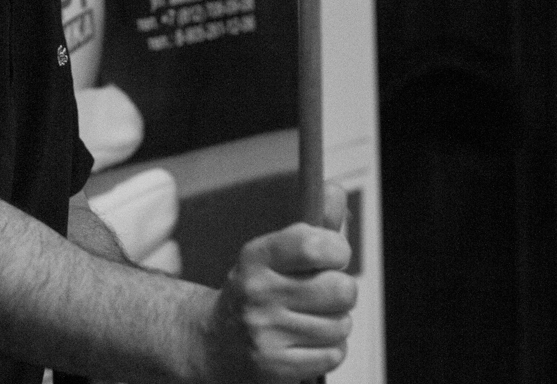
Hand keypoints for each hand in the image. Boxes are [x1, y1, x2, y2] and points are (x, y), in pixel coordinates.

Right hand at [201, 184, 356, 382]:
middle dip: (341, 292)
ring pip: (341, 325)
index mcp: (256, 257)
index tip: (335, 254)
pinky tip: (305, 342)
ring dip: (334, 324)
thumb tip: (336, 191)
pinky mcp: (274, 367)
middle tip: (323, 292)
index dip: (337, 249)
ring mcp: (264, 332)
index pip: (313, 243)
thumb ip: (313, 224)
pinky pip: (333, 355)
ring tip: (308, 320)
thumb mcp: (275, 253)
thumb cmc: (258, 291)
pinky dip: (328, 350)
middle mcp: (257, 292)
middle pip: (340, 289)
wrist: (215, 343)